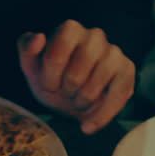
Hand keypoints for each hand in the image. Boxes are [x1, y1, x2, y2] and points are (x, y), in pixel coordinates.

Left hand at [18, 20, 135, 134]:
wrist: (72, 98)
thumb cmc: (52, 78)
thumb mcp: (32, 67)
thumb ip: (27, 49)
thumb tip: (38, 37)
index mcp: (70, 29)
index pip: (56, 56)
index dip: (49, 78)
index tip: (49, 85)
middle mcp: (95, 36)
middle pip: (75, 74)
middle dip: (65, 91)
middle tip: (65, 92)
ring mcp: (114, 53)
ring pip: (93, 89)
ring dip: (80, 103)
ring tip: (78, 100)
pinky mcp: (128, 71)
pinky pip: (116, 98)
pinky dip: (99, 118)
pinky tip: (88, 126)